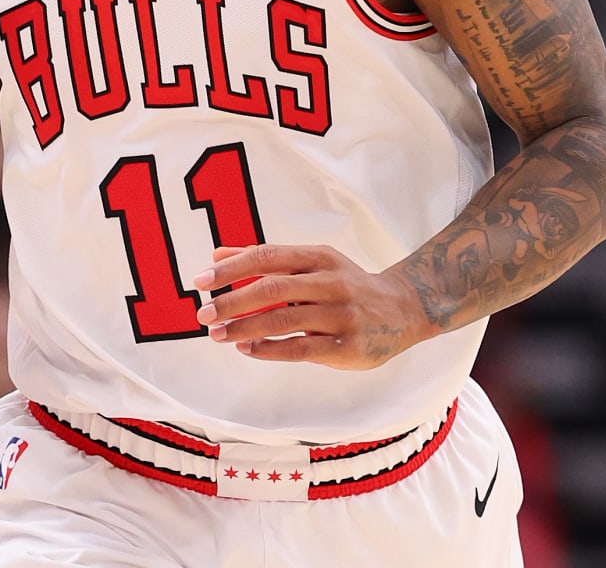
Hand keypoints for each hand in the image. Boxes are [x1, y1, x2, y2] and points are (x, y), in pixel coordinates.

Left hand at [192, 245, 422, 369]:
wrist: (404, 309)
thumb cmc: (346, 284)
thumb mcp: (313, 263)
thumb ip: (266, 260)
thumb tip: (217, 254)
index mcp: (319, 257)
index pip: (268, 257)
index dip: (232, 268)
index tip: (201, 280)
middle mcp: (331, 282)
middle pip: (273, 288)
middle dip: (233, 301)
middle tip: (203, 313)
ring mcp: (341, 314)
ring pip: (284, 320)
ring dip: (245, 329)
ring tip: (217, 334)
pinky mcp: (347, 346)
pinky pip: (301, 349)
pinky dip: (269, 350)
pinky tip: (246, 349)